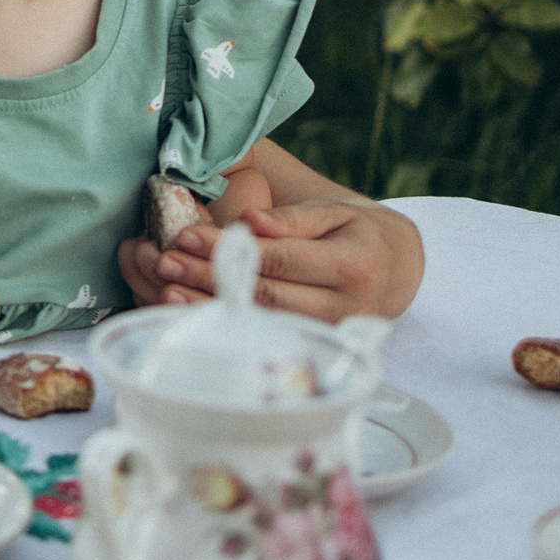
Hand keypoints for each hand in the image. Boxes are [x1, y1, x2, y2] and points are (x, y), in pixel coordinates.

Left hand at [119, 202, 417, 320]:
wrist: (394, 271)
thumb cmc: (354, 233)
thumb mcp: (333, 212)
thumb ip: (292, 218)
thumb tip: (249, 221)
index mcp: (351, 266)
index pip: (279, 258)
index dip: (230, 249)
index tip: (186, 235)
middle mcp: (345, 306)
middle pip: (266, 293)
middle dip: (211, 277)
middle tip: (164, 262)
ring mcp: (331, 333)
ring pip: (263, 321)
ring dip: (212, 306)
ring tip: (167, 290)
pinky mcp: (316, 347)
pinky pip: (266, 336)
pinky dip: (229, 325)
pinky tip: (193, 313)